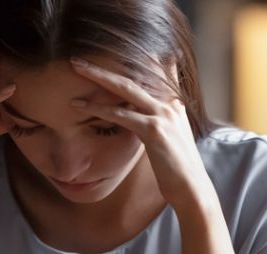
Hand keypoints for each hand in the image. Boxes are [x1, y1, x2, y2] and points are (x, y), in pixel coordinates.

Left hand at [67, 56, 212, 210]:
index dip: (130, 59)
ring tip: (75, 69)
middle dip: (103, 66)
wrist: (191, 187)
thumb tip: (138, 115)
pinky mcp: (154, 130)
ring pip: (125, 87)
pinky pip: (121, 114)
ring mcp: (163, 114)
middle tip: (78, 60)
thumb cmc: (175, 166)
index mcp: (173, 101)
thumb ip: (156, 119)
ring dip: (97, 76)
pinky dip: (98, 108)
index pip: (152, 69)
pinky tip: (79, 104)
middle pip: (133, 74)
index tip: (104, 53)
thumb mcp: (168, 136)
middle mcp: (170, 102)